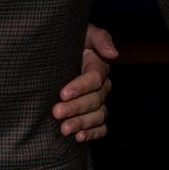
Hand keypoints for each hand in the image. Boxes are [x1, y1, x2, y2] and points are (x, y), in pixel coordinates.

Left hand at [52, 24, 116, 141]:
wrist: (55, 50)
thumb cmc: (68, 39)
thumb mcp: (83, 31)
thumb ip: (99, 38)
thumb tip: (113, 53)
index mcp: (97, 66)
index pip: (94, 79)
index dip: (80, 87)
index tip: (62, 93)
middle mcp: (100, 86)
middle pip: (94, 100)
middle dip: (76, 108)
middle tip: (57, 113)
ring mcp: (98, 101)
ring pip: (97, 115)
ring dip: (82, 124)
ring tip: (64, 129)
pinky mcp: (93, 113)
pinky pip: (100, 127)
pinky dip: (92, 134)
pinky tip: (79, 138)